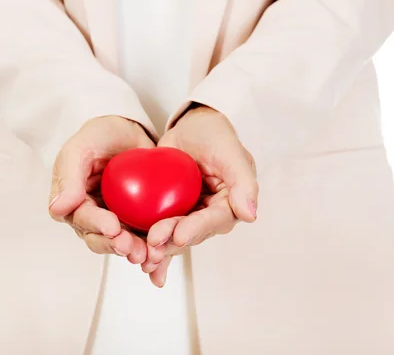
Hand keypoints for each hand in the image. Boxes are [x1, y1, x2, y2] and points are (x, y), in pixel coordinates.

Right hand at [49, 116, 154, 263]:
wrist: (129, 132)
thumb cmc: (100, 136)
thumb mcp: (80, 147)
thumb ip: (69, 176)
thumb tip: (58, 209)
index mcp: (72, 201)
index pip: (81, 218)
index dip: (96, 225)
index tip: (112, 227)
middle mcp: (90, 216)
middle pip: (99, 238)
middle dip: (115, 245)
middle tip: (133, 248)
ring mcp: (113, 220)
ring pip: (120, 243)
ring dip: (134, 251)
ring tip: (150, 254)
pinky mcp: (134, 221)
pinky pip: (141, 238)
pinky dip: (151, 247)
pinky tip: (162, 253)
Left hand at [142, 105, 258, 286]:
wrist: (189, 127)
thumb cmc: (212, 134)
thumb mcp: (229, 151)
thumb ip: (243, 181)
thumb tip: (250, 216)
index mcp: (231, 203)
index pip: (214, 220)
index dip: (196, 229)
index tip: (179, 235)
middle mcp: (211, 215)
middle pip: (192, 233)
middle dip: (172, 242)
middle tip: (153, 243)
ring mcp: (190, 216)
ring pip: (175, 238)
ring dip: (161, 251)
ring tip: (144, 258)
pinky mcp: (171, 214)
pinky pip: (162, 233)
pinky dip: (152, 249)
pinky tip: (143, 265)